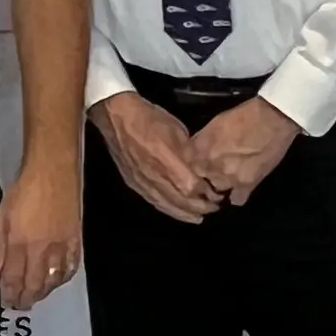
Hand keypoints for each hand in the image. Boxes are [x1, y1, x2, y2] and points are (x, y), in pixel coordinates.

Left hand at [0, 159, 81, 309]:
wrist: (53, 172)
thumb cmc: (23, 190)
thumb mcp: (2, 216)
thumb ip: (0, 246)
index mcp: (19, 243)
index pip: (13, 279)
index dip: (10, 295)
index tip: (7, 302)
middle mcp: (41, 250)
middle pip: (34, 285)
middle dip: (26, 299)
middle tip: (20, 306)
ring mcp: (60, 247)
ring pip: (53, 281)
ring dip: (43, 293)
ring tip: (36, 297)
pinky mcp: (75, 241)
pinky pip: (71, 268)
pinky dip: (62, 279)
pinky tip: (56, 282)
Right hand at [92, 93, 221, 225]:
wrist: (118, 118)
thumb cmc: (151, 119)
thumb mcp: (177, 130)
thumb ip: (189, 153)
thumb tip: (201, 169)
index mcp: (166, 159)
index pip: (190, 185)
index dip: (205, 193)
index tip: (217, 193)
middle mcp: (154, 174)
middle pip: (179, 200)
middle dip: (199, 207)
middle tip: (213, 208)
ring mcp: (142, 181)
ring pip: (166, 204)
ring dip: (184, 213)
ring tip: (197, 218)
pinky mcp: (134, 183)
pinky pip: (153, 201)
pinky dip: (168, 208)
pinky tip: (176, 211)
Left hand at [188, 97, 299, 206]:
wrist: (272, 119)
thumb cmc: (243, 116)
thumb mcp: (214, 125)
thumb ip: (201, 142)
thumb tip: (195, 152)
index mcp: (198, 149)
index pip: (184, 168)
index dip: (190, 170)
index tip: (196, 169)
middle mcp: (208, 165)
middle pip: (199, 183)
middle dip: (204, 180)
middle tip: (213, 176)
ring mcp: (226, 177)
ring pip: (216, 192)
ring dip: (221, 188)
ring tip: (229, 180)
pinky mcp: (246, 185)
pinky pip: (236, 199)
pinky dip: (238, 195)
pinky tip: (241, 189)